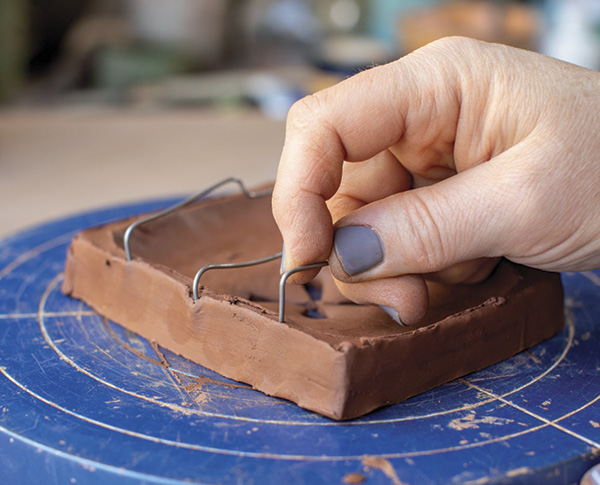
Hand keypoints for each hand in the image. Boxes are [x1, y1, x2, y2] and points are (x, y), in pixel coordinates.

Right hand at [273, 37, 599, 324]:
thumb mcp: (526, 202)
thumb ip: (428, 229)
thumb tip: (343, 256)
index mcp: (434, 85)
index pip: (323, 124)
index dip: (299, 190)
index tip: (308, 258)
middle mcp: (419, 116)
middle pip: (339, 183)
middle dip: (362, 251)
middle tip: (403, 299)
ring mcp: (429, 155)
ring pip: (367, 220)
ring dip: (400, 266)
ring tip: (463, 276)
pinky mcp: (441, 190)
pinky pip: (401, 236)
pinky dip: (426, 265)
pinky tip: (477, 262)